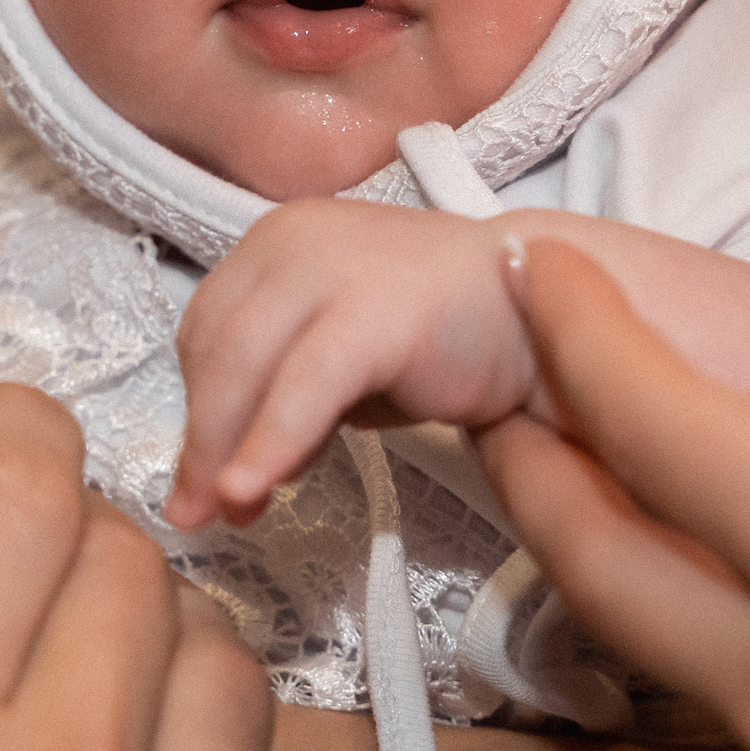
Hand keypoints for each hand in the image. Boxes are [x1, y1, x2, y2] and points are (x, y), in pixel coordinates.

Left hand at [171, 200, 539, 526]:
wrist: (554, 317)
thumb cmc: (447, 339)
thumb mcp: (343, 370)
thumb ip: (284, 403)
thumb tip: (229, 478)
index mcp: (275, 242)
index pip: (206, 330)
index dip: (195, 408)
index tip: (200, 475)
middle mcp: (293, 239)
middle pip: (213, 348)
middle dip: (201, 439)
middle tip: (197, 510)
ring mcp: (334, 265)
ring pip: (245, 365)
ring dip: (224, 447)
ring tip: (225, 510)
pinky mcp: (377, 308)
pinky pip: (305, 385)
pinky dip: (271, 440)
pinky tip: (254, 487)